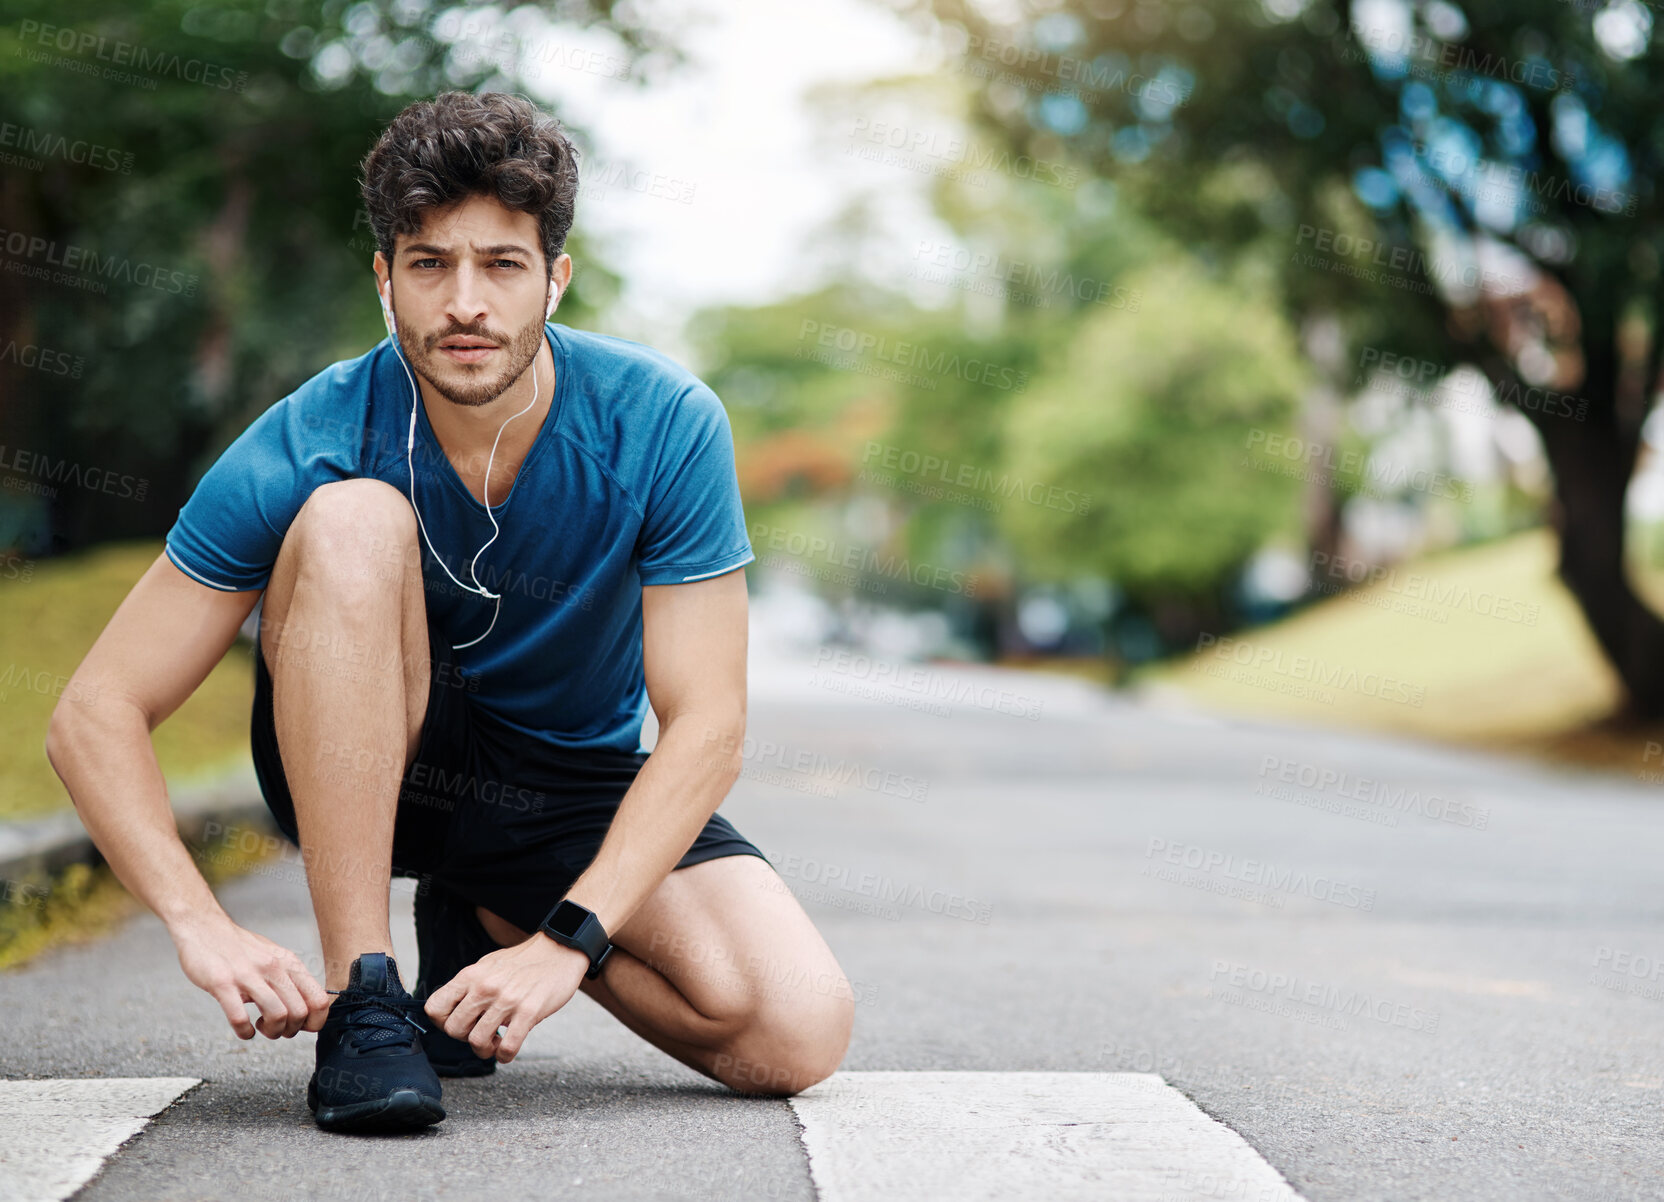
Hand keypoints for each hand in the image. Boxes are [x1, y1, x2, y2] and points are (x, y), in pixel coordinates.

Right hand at [172, 914, 329, 1039]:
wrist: (204, 927)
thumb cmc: (239, 947)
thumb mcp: (274, 957)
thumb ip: (290, 978)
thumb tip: (306, 1006)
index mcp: (289, 963)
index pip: (320, 999)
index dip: (314, 1021)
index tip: (300, 1026)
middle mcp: (273, 968)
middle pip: (300, 1012)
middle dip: (291, 1030)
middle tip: (278, 1029)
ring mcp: (248, 975)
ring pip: (277, 1015)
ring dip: (272, 1031)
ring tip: (261, 1027)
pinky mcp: (223, 983)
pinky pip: (239, 1017)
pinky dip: (244, 1031)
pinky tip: (243, 1030)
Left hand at [424, 934, 588, 1063]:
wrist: (559, 951)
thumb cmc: (523, 961)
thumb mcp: (488, 965)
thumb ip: (469, 986)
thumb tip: (452, 1010)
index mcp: (471, 975)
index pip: (435, 1008)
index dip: (441, 1022)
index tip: (457, 1023)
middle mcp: (485, 987)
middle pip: (454, 1029)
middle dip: (464, 1038)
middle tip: (479, 1033)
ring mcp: (507, 1000)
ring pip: (477, 1042)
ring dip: (485, 1050)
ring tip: (495, 1043)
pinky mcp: (529, 1012)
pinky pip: (507, 1047)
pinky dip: (505, 1056)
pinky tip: (508, 1050)